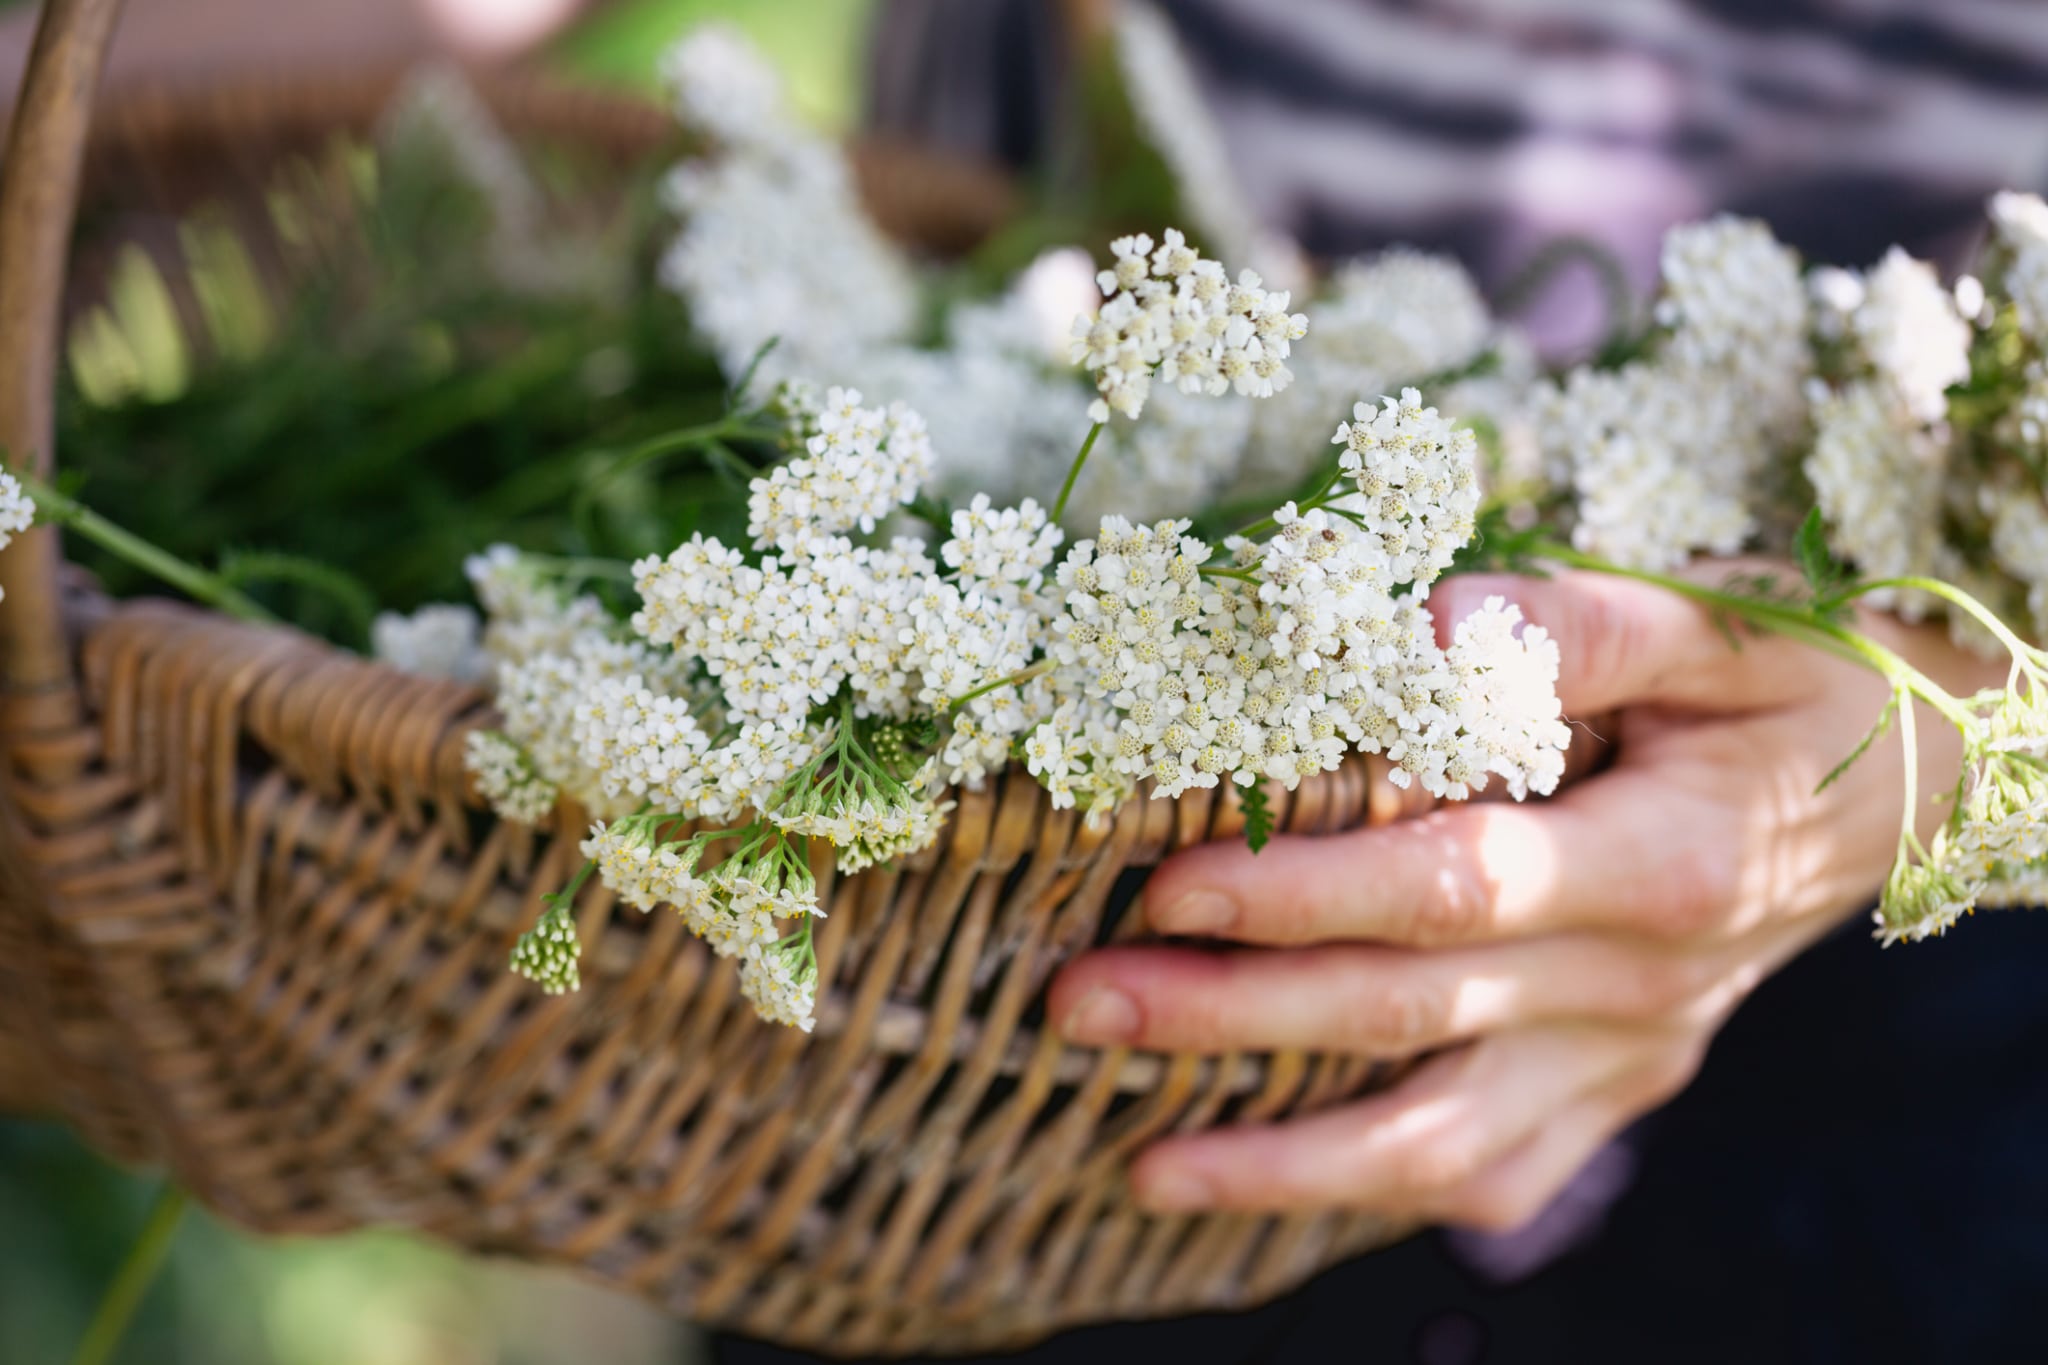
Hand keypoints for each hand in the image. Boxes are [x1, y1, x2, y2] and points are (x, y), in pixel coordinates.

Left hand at [1050, 565, 2002, 1230]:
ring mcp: (1628, 1058)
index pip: (1456, 888)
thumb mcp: (1710, 628)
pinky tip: (1253, 1184)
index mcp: (1659, 862)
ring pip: (1439, 1140)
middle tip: (1080, 1004)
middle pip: (1410, 1016)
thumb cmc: (1785, 691)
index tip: (1169, 884)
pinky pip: (1487, 1173)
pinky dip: (1367, 1192)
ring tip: (1138, 1155)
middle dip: (1234, 1019)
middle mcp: (1639, 985)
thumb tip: (1413, 630)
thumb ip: (1568, 627)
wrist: (1904, 796)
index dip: (1309, 892)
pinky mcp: (1614, 1095)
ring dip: (1280, 1155)